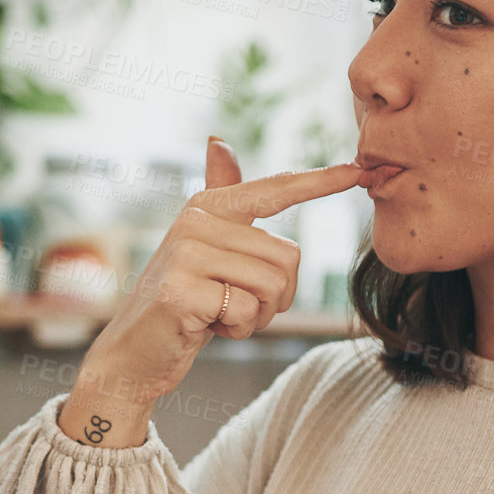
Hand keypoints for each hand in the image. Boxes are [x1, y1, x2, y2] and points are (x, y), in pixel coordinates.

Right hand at [87, 138, 359, 404]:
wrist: (135, 352)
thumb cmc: (183, 302)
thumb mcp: (207, 249)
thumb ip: (221, 199)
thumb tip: (218, 141)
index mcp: (208, 206)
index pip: (274, 189)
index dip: (319, 182)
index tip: (358, 171)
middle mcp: (196, 222)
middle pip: (287, 256)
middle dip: (276, 296)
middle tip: (237, 306)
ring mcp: (186, 254)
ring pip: (272, 285)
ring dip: (258, 315)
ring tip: (221, 315)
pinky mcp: (182, 290)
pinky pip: (249, 310)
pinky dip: (239, 330)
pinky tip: (208, 327)